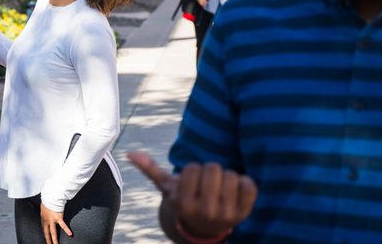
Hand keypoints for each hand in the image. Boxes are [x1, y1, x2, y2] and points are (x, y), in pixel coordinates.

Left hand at [40, 203, 71, 243]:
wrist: (50, 197)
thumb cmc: (47, 200)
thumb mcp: (43, 206)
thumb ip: (45, 209)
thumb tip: (45, 208)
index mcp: (43, 217)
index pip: (43, 228)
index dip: (45, 233)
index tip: (46, 237)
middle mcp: (47, 220)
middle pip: (46, 232)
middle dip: (48, 239)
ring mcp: (52, 220)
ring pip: (53, 232)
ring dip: (54, 239)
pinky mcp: (58, 218)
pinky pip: (63, 225)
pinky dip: (67, 230)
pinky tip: (70, 234)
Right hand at [127, 151, 256, 238]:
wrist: (205, 227)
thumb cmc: (185, 199)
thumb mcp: (167, 187)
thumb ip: (150, 169)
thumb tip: (130, 153)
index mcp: (184, 204)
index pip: (193, 168)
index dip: (193, 170)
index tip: (192, 182)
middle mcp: (205, 212)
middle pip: (213, 169)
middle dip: (210, 170)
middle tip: (207, 183)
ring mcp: (226, 215)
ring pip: (232, 176)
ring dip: (226, 176)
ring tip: (220, 187)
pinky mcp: (245, 213)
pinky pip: (250, 185)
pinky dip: (244, 182)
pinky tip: (235, 190)